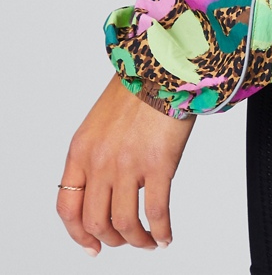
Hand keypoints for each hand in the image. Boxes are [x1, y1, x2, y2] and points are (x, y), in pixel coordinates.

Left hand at [56, 75, 194, 255]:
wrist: (163, 64)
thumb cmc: (139, 87)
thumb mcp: (101, 122)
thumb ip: (97, 155)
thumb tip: (108, 191)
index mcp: (81, 150)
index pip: (68, 207)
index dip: (78, 234)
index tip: (92, 246)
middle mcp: (99, 161)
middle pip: (95, 222)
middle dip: (111, 239)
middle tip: (126, 240)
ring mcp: (128, 165)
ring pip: (124, 224)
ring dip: (137, 241)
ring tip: (148, 242)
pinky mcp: (158, 164)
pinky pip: (156, 213)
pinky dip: (161, 231)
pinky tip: (166, 235)